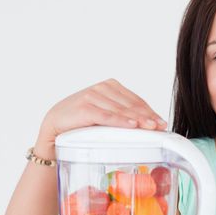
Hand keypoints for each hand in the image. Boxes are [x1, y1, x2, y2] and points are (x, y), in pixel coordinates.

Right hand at [36, 79, 166, 146]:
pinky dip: (120, 121)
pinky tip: (132, 126)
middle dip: (147, 117)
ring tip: (151, 128)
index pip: (135, 100)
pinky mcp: (84, 107)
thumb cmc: (79, 123)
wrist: (53, 128)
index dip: (150, 111)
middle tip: (160, 127)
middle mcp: (102, 88)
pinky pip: (107, 116)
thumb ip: (120, 115)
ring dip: (138, 120)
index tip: (162, 123)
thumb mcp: (102, 115)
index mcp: (109, 86)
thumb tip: (147, 125)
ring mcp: (92, 96)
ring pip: (121, 110)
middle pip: (131, 104)